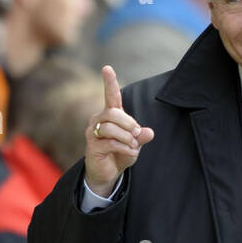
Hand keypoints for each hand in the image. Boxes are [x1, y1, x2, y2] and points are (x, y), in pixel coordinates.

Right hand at [84, 66, 153, 196]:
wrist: (108, 174)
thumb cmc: (120, 154)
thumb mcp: (135, 144)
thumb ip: (141, 137)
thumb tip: (149, 132)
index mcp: (110, 115)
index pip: (111, 96)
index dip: (110, 82)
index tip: (107, 68)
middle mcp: (98, 120)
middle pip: (113, 113)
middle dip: (129, 123)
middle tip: (136, 135)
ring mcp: (93, 132)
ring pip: (110, 127)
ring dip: (126, 138)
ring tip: (133, 146)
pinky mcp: (92, 146)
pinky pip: (110, 143)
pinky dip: (124, 148)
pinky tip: (131, 153)